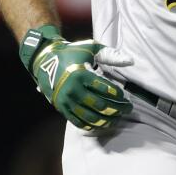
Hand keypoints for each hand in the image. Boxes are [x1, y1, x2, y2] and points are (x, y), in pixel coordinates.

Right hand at [20, 26, 134, 130]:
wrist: (45, 59)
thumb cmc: (72, 52)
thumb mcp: (91, 48)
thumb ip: (111, 54)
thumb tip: (130, 61)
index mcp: (81, 74)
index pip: (105, 89)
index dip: (118, 95)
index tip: (126, 97)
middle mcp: (73, 90)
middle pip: (100, 105)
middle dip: (117, 109)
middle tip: (128, 109)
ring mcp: (66, 101)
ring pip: (90, 117)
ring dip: (107, 120)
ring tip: (117, 119)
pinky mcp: (61, 108)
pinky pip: (78, 122)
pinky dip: (91, 125)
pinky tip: (102, 124)